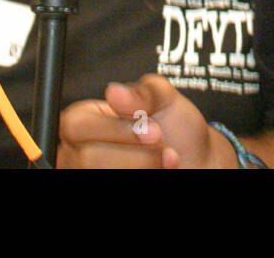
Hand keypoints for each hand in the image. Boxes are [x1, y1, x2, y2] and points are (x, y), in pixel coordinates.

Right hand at [56, 74, 234, 168]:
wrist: (197, 158)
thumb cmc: (177, 129)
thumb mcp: (166, 99)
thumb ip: (144, 91)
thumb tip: (115, 93)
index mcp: (88, 118)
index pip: (76, 125)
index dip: (114, 130)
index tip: (153, 130)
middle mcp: (82, 148)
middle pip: (85, 157)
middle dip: (132, 154)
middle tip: (164, 148)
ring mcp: (88, 170)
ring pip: (98, 173)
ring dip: (140, 167)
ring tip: (167, 161)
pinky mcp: (98, 183)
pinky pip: (112, 183)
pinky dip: (141, 175)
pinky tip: (157, 171)